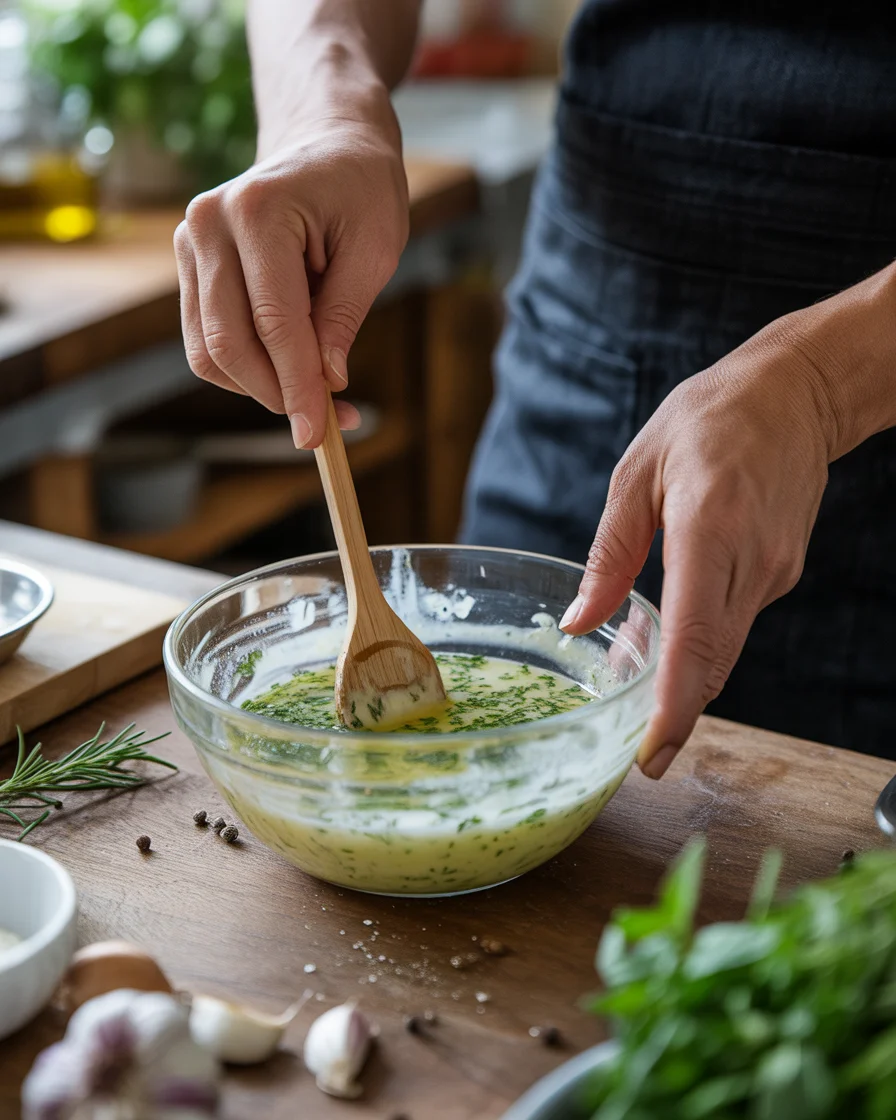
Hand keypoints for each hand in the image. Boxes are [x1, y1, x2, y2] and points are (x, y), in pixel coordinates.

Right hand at [174, 106, 407, 446]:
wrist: (325, 142)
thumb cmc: (360, 189)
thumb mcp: (375, 247)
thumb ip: (345, 316)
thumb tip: (325, 384)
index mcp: (258, 210)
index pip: (273, 322)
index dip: (296, 386)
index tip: (316, 434)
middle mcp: (208, 225)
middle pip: (228, 343)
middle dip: (275, 394)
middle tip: (322, 426)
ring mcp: (189, 244)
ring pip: (209, 350)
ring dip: (259, 388)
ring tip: (315, 397)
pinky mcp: (190, 266)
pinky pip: (207, 340)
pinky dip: (246, 369)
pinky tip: (290, 372)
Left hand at [560, 314, 840, 777]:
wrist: (796, 394)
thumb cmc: (709, 420)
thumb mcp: (639, 474)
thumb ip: (609, 555)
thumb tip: (577, 623)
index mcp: (710, 525)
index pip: (694, 635)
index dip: (674, 703)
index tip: (653, 752)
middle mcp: (750, 559)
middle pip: (713, 660)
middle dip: (677, 715)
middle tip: (640, 758)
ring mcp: (773, 570)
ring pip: (724, 649)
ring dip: (684, 680)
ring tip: (639, 696)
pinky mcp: (780, 573)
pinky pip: (733, 623)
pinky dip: (700, 644)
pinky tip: (667, 638)